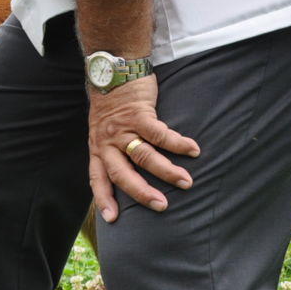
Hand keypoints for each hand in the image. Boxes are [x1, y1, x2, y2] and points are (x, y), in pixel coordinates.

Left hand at [88, 75, 199, 222]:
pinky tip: (193, 150)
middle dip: (141, 192)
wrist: (112, 71)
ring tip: (186, 182)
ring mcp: (123, 128)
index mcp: (98, 147)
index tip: (112, 219)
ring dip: (166, 171)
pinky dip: (178, 143)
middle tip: (161, 205)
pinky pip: (160, 134)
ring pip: (144, 155)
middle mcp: (107, 141)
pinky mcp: (139, 114)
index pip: (97, 178)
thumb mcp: (103, 130)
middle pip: (122, 173)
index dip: (104, 198)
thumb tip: (130, 174)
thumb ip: (113, 150)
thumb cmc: (112, 105)